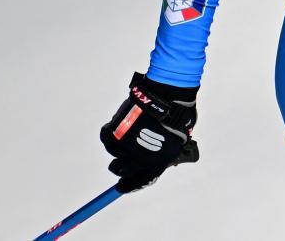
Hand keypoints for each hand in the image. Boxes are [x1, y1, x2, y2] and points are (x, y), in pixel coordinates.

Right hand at [100, 72, 198, 192]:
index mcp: (157, 163)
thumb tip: (151, 159)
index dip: (129, 185)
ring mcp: (124, 146)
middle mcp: (139, 159)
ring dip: (119, 146)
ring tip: (130, 132)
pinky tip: (121, 125)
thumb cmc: (177, 116)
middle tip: (121, 160)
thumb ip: (163, 152)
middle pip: (121, 170)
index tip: (121, 186)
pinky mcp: (113, 133)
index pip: (139, 181)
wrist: (168, 97)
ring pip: (114, 152)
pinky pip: (107, 138)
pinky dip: (112, 132)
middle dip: (121, 166)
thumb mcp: (177, 141)